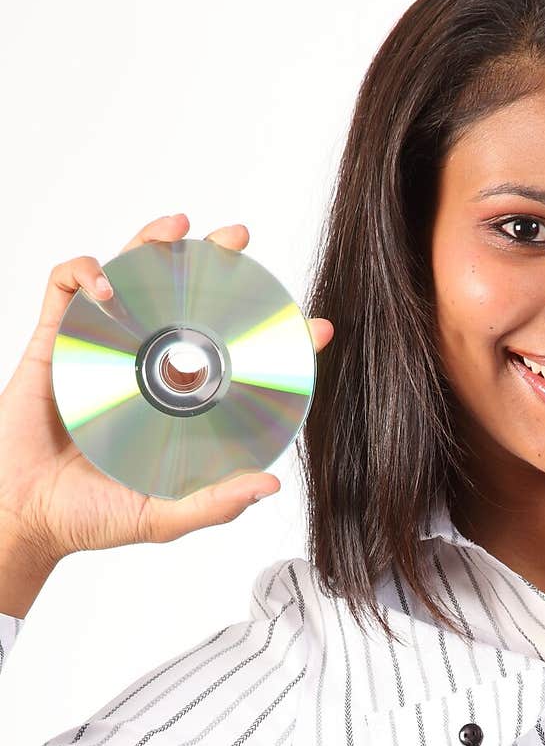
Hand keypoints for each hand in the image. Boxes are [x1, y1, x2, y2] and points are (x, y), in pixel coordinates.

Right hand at [0, 213, 332, 565]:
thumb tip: (269, 485)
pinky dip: (86, 272)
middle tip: (240, 240)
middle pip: (182, 294)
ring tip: (179, 227)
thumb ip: (215, 504)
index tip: (313, 325)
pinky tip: (106, 288)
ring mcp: (99, 348)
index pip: (231, 352)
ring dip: (151, 241)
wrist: (24, 518)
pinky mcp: (53, 342)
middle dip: (213, 258)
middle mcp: (142, 364)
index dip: (270, 332)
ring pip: (128, 274)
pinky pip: (66, 287)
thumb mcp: (164, 516)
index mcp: (175, 398)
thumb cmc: (89, 517)